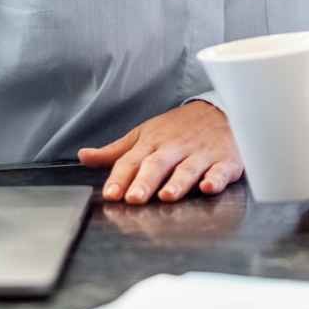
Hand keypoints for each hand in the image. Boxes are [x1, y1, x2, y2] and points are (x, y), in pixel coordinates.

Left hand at [77, 101, 241, 203]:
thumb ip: (115, 152)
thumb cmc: (177, 128)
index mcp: (151, 144)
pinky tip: (208, 187)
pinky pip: (220, 170)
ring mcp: (200, 154)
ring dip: (177, 182)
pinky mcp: (224, 161)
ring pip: (187, 168)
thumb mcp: (144, 135)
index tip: (111, 195)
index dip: (120, 178)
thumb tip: (83, 157)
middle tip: (134, 199)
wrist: (220, 110)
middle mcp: (174, 149)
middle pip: (157, 164)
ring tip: (167, 196)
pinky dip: (216, 179)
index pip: (131, 161)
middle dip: (145, 181)